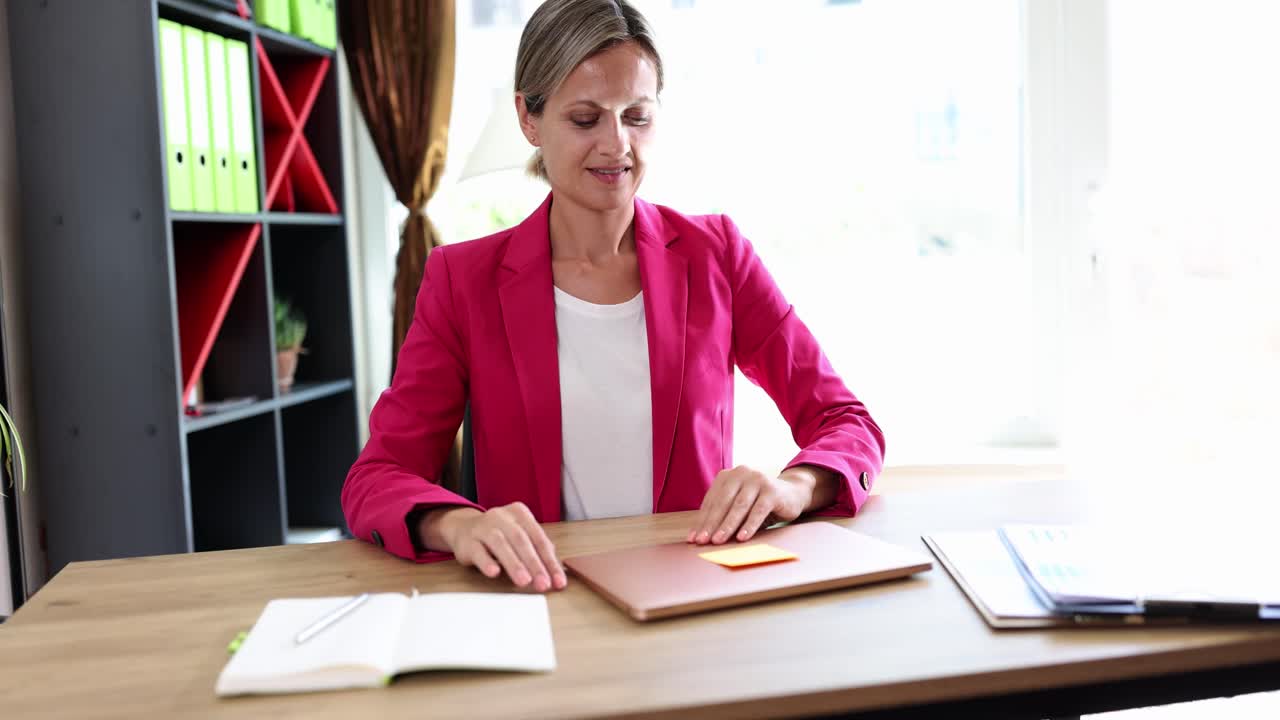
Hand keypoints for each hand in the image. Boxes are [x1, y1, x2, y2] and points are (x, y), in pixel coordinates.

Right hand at [428, 503, 566, 591]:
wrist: (463, 528)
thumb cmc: (498, 534)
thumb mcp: (519, 536)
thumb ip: (536, 549)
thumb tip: (555, 571)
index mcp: (520, 514)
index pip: (539, 539)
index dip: (550, 561)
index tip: (558, 581)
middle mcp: (502, 517)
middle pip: (522, 541)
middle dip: (535, 564)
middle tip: (543, 584)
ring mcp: (484, 527)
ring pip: (501, 544)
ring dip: (514, 564)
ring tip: (524, 581)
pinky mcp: (467, 541)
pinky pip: (478, 551)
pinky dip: (487, 562)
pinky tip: (494, 572)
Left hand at [688, 465, 810, 544]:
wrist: (791, 494)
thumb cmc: (759, 504)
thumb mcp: (739, 507)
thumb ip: (722, 516)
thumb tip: (700, 537)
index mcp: (727, 476)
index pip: (711, 501)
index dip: (702, 521)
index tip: (693, 539)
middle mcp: (741, 473)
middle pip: (722, 503)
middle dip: (711, 524)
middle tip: (703, 541)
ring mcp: (757, 479)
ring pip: (739, 506)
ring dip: (727, 525)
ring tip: (718, 541)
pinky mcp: (772, 490)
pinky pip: (758, 510)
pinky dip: (749, 525)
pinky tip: (742, 538)